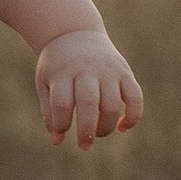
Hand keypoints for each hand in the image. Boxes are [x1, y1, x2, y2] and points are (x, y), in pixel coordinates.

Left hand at [35, 27, 143, 148]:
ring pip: (113, 103)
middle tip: (84, 146)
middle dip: (87, 130)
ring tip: (99, 133)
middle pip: (88, 103)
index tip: (61, 132)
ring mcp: (108, 70)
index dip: (61, 123)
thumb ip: (50, 112)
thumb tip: (57, 142)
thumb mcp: (45, 82)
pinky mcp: (125, 72)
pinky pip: (135, 97)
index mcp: (62, 72)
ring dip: (107, 126)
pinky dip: (133, 116)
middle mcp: (86, 70)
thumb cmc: (57, 65)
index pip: (61, 102)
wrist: (74, 32)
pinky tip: (122, 127)